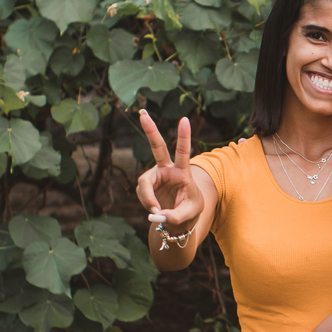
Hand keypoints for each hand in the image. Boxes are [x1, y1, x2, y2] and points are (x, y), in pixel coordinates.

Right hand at [135, 111, 203, 227]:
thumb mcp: (189, 214)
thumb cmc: (189, 210)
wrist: (179, 218)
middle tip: (143, 113)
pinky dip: (147, 204)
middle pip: (157, 147)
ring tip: (157, 212)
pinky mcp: (146, 184)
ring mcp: (155, 176)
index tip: (184, 119)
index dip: (184, 136)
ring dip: (148, 198)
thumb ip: (175, 216)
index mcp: (183, 172)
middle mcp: (168, 170)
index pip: (183, 152)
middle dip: (150, 130)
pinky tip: (155, 211)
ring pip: (144, 183)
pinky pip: (142, 193)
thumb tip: (156, 215)